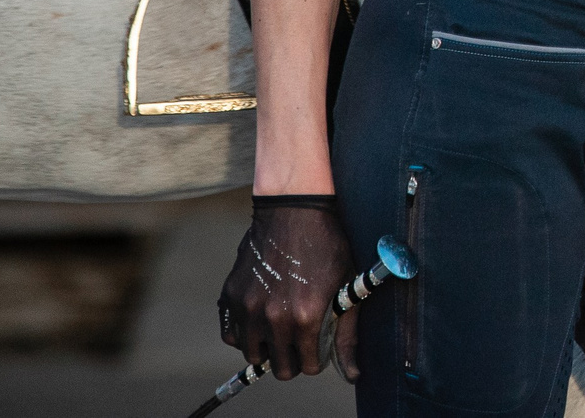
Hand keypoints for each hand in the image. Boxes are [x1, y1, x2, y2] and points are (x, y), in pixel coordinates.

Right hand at [217, 195, 359, 380]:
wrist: (295, 209)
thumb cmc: (328, 244)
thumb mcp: (346, 285)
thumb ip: (348, 333)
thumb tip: (354, 375)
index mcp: (305, 317)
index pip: (308, 366)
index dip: (316, 360)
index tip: (318, 349)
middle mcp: (272, 317)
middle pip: (278, 367)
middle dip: (292, 360)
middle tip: (300, 343)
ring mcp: (247, 307)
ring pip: (252, 354)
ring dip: (268, 347)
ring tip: (281, 329)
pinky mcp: (230, 296)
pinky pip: (231, 334)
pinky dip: (244, 334)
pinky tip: (260, 321)